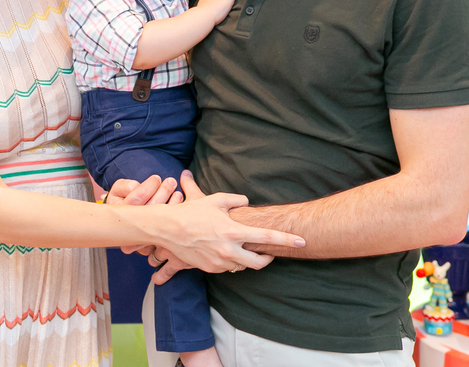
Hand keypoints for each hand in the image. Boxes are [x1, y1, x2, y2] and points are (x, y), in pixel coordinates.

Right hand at [106, 175, 183, 255]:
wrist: (122, 220)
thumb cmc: (123, 200)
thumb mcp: (118, 190)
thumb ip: (125, 186)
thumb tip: (136, 187)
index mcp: (120, 213)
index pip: (137, 198)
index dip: (149, 186)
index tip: (156, 178)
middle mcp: (130, 228)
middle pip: (151, 208)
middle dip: (164, 192)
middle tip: (171, 181)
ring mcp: (142, 237)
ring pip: (162, 220)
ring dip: (173, 202)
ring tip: (175, 190)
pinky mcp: (153, 242)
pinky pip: (168, 230)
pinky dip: (176, 213)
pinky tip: (178, 201)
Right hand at [148, 171, 300, 274]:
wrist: (166, 229)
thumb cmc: (190, 212)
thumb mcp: (215, 199)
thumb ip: (235, 200)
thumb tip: (246, 202)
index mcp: (234, 231)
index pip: (267, 236)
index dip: (286, 240)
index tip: (301, 241)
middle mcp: (229, 250)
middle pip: (259, 262)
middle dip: (268, 258)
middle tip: (269, 252)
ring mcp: (219, 261)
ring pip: (242, 265)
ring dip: (246, 258)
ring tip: (240, 246)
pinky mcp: (209, 268)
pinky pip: (226, 267)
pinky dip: (230, 259)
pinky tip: (223, 249)